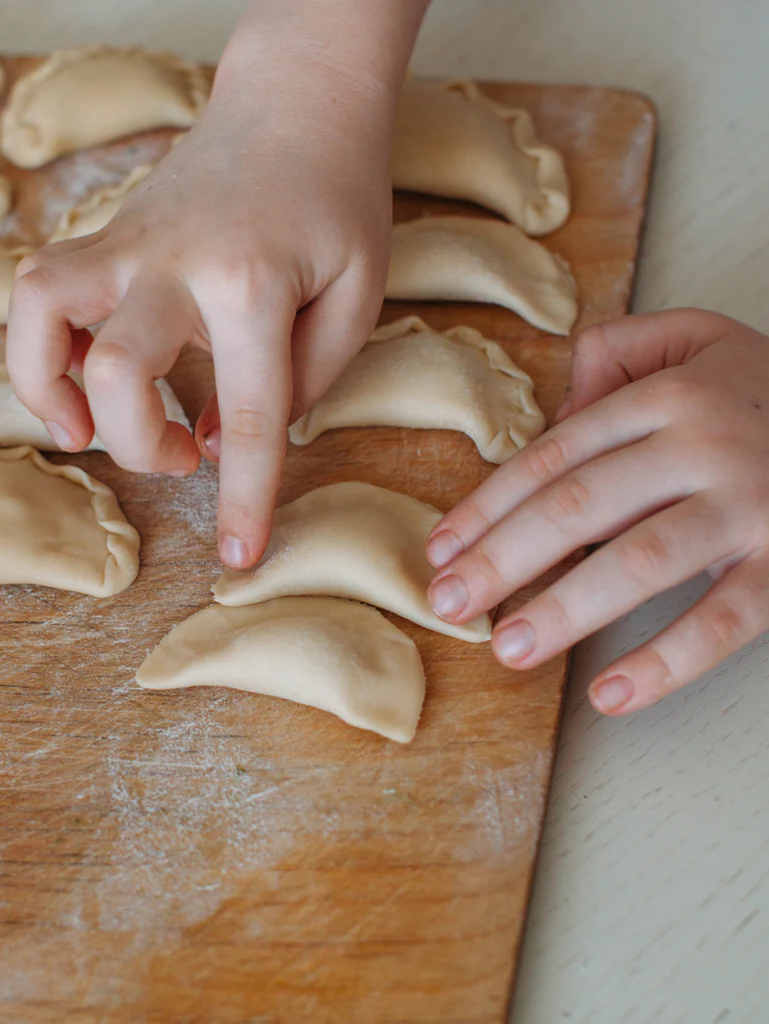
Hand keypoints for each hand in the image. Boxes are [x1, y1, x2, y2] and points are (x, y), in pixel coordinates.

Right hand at [6, 1, 428, 568]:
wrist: (296, 103)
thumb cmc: (337, 202)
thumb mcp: (357, 295)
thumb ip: (304, 381)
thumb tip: (221, 442)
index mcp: (253, 287)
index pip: (246, 418)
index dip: (244, 500)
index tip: (239, 559)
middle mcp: (174, 265)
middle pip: (119, 374)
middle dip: (141, 445)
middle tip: (182, 454)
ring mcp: (126, 244)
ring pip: (40, 317)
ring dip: (50, 393)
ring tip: (91, 427)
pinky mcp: (102, 236)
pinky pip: (38, 294)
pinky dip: (40, 350)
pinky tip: (83, 376)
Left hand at [425, 309, 768, 714]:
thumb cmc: (768, 388)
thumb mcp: (695, 338)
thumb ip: (616, 354)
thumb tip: (556, 407)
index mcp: (664, 397)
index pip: (550, 459)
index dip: (486, 509)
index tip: (440, 551)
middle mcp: (700, 445)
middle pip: (577, 507)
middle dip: (501, 560)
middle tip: (448, 605)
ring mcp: (748, 504)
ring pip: (638, 561)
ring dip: (564, 610)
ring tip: (507, 649)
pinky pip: (724, 619)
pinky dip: (667, 661)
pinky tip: (610, 694)